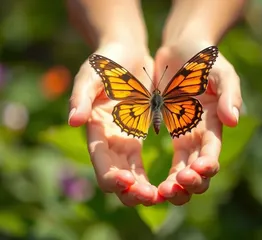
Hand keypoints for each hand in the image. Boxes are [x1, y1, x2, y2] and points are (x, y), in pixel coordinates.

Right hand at [68, 43, 163, 205]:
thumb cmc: (107, 62)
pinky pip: (141, 165)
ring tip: (162, 196)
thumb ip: (82, 96)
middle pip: (115, 176)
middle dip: (130, 190)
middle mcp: (107, 141)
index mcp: (95, 129)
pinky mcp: (136, 137)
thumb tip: (73, 120)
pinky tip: (166, 184)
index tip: (129, 182)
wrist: (126, 53)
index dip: (112, 176)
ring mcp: (122, 142)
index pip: (100, 161)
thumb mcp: (92, 74)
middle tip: (150, 197)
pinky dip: (149, 177)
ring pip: (130, 176)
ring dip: (142, 190)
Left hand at [154, 43, 241, 204]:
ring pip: (184, 170)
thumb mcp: (219, 70)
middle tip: (171, 190)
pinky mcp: (172, 130)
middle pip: (200, 169)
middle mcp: (202, 134)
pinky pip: (171, 159)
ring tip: (160, 194)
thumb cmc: (203, 58)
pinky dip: (164, 173)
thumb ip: (228, 93)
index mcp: (213, 122)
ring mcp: (186, 134)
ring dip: (175, 185)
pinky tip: (151, 184)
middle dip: (189, 184)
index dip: (205, 166)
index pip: (211, 152)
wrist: (182, 49)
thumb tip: (233, 120)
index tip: (193, 173)